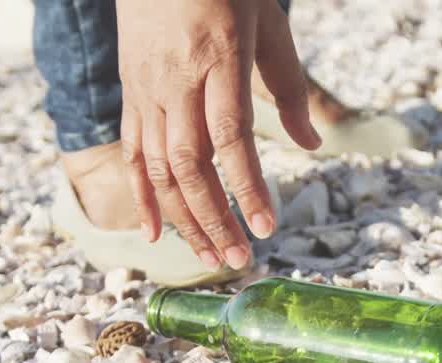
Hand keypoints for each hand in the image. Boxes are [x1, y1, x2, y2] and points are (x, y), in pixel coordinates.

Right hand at [116, 0, 321, 269]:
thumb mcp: (269, 24)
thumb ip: (290, 87)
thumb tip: (311, 145)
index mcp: (219, 57)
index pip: (230, 136)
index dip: (247, 185)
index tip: (267, 225)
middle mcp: (177, 79)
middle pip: (191, 163)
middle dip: (216, 217)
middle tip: (242, 258)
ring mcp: (147, 88)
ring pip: (160, 166)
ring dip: (186, 218)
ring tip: (213, 255)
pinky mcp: (130, 92)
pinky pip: (132, 152)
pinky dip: (143, 195)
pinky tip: (157, 232)